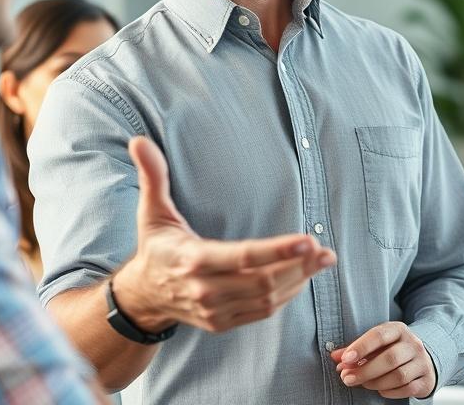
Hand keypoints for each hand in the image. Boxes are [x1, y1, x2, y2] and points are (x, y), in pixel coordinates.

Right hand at [112, 136, 336, 333]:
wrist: (143, 295)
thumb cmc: (155, 247)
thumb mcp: (151, 211)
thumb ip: (152, 176)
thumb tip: (139, 142)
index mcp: (193, 260)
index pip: (243, 257)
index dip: (278, 250)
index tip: (307, 239)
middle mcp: (206, 289)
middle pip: (263, 281)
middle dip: (298, 265)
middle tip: (324, 249)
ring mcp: (215, 310)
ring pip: (267, 299)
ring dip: (299, 280)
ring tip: (322, 260)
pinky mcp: (222, 322)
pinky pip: (262, 312)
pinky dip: (286, 295)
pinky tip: (302, 277)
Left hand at [330, 321, 435, 398]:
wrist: (424, 358)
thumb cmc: (394, 349)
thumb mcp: (377, 343)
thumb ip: (356, 349)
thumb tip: (335, 356)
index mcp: (398, 330)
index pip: (379, 335)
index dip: (361, 347)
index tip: (345, 359)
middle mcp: (413, 344)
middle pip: (389, 358)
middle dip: (365, 371)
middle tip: (347, 378)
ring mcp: (421, 362)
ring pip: (398, 376)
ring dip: (375, 382)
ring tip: (362, 384)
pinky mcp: (425, 380)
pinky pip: (407, 389)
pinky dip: (389, 391)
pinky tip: (380, 389)